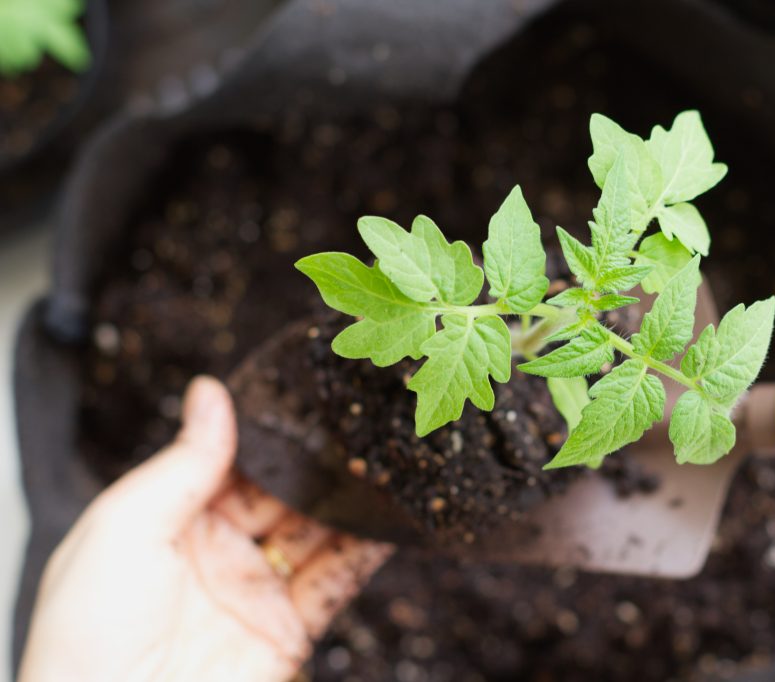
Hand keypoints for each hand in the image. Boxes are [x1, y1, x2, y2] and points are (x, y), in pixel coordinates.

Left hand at [18, 377, 391, 681]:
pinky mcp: (288, 631)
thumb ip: (181, 463)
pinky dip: (367, 550)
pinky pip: (336, 581)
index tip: (304, 399)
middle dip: (315, 463)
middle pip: (279, 494)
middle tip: (355, 424)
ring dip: (349, 500)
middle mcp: (214, 554)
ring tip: (382, 462)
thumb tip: (211, 394)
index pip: (227, 464)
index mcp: (166, 524)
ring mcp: (253, 592)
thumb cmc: (88, 640)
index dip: (265, 434)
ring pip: (315, 532)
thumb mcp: (122, 529)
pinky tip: (390, 518)